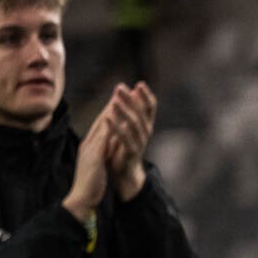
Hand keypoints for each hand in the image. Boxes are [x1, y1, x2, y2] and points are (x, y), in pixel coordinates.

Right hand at [63, 107, 117, 221]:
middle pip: (101, 120)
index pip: (101, 125)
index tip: (119, 99)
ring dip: (111, 111)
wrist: (81, 200)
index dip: (110, 111)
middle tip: (122, 89)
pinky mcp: (94, 157)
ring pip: (102, 126)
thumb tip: (105, 147)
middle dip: (112, 104)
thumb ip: (100, 154)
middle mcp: (89, 144)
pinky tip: (118, 119)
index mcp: (91, 146)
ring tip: (121, 97)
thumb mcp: (96, 165)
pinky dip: (110, 127)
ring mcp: (90, 149)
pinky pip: (103, 139)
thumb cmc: (90, 185)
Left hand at [104, 83, 155, 200]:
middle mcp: (146, 133)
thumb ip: (133, 111)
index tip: (140, 84)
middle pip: (140, 113)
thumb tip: (132, 89)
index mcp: (146, 125)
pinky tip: (107, 117)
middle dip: (130, 99)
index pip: (150, 107)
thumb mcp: (131, 127)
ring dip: (124, 111)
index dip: (146, 96)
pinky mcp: (132, 153)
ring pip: (134, 125)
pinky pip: (124, 138)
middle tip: (120, 87)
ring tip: (114, 101)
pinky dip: (116, 127)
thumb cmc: (126, 146)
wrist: (125, 173)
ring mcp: (140, 143)